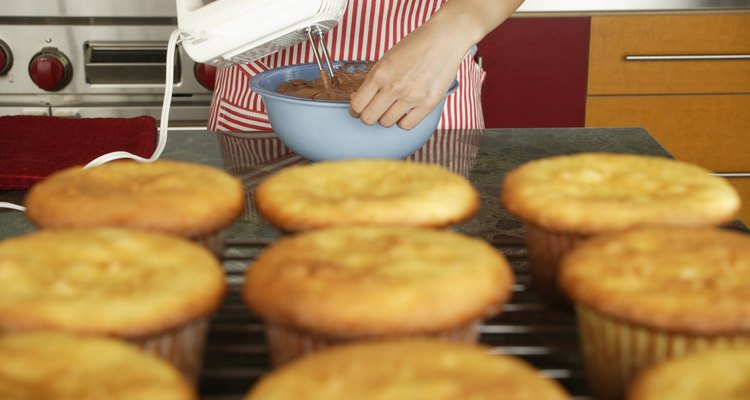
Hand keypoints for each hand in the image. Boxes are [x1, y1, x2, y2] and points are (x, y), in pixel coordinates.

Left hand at [348, 22, 468, 130]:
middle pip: (368, 118)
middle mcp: (394, 87)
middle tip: (373, 110)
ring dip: (386, 117)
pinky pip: (406, 126)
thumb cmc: (416, 46)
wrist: (444, 39)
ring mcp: (411, 97)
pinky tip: (405, 112)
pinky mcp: (428, 104)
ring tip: (393, 107)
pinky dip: (402, 121)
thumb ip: (374, 79)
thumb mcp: (387, 58)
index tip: (358, 109)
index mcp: (380, 73)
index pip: (357, 104)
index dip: (354, 110)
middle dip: (368, 116)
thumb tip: (359, 98)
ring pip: (387, 123)